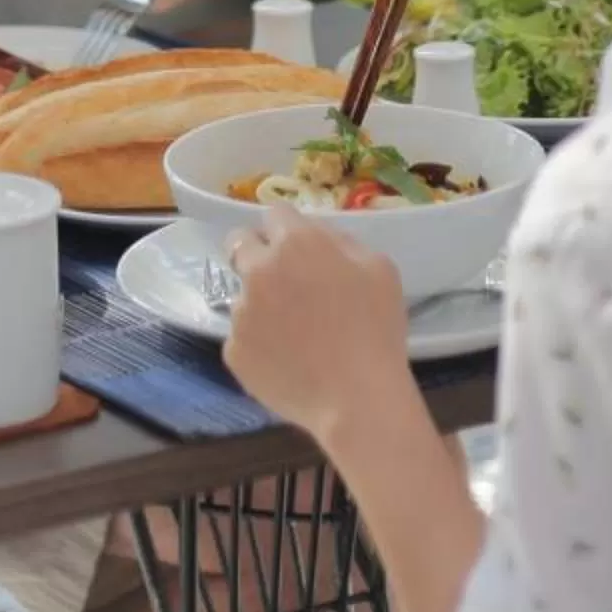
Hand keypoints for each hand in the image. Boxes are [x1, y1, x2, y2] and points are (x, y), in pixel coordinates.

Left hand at [220, 207, 414, 440]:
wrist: (357, 398)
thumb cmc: (376, 330)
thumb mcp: (379, 268)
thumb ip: (341, 241)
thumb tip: (318, 236)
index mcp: (295, 244)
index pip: (274, 213)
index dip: (287, 228)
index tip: (297, 246)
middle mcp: (258, 271)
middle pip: (239, 243)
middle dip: (256, 252)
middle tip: (282, 279)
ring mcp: (240, 313)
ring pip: (243, 295)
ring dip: (262, 304)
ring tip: (294, 335)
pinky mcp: (233, 351)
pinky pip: (243, 337)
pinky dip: (260, 344)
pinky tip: (287, 361)